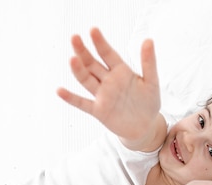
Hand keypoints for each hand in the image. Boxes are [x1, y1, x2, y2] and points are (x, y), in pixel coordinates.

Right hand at [57, 28, 160, 144]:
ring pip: (87, 80)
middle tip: (75, 37)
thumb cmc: (148, 102)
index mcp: (121, 71)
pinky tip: (60, 91)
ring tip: (72, 59)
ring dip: (79, 70)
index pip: (108, 54)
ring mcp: (102, 95)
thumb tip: (148, 40)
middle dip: (84, 51)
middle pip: (92, 64)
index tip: (93, 30)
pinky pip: (82, 103)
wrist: (145, 127)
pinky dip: (71, 98)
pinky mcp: (98, 111)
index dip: (100, 43)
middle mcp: (108, 81)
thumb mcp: (152, 82)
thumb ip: (149, 62)